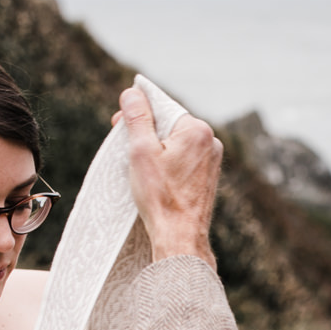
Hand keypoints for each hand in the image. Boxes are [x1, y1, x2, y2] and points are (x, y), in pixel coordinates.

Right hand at [115, 86, 219, 265]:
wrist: (180, 237)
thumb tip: (132, 92)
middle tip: (123, 144)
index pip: (163, 107)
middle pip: (170, 125)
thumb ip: (137, 117)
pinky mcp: (208, 177)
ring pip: (176, 143)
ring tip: (139, 166)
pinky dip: (168, 163)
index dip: (138, 112)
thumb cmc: (161, 197)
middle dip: (146, 131)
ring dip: (156, 148)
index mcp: (197, 130)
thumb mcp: (141, 151)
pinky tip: (155, 177)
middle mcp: (211, 142)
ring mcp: (212, 161)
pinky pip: (184, 160)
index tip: (119, 122)